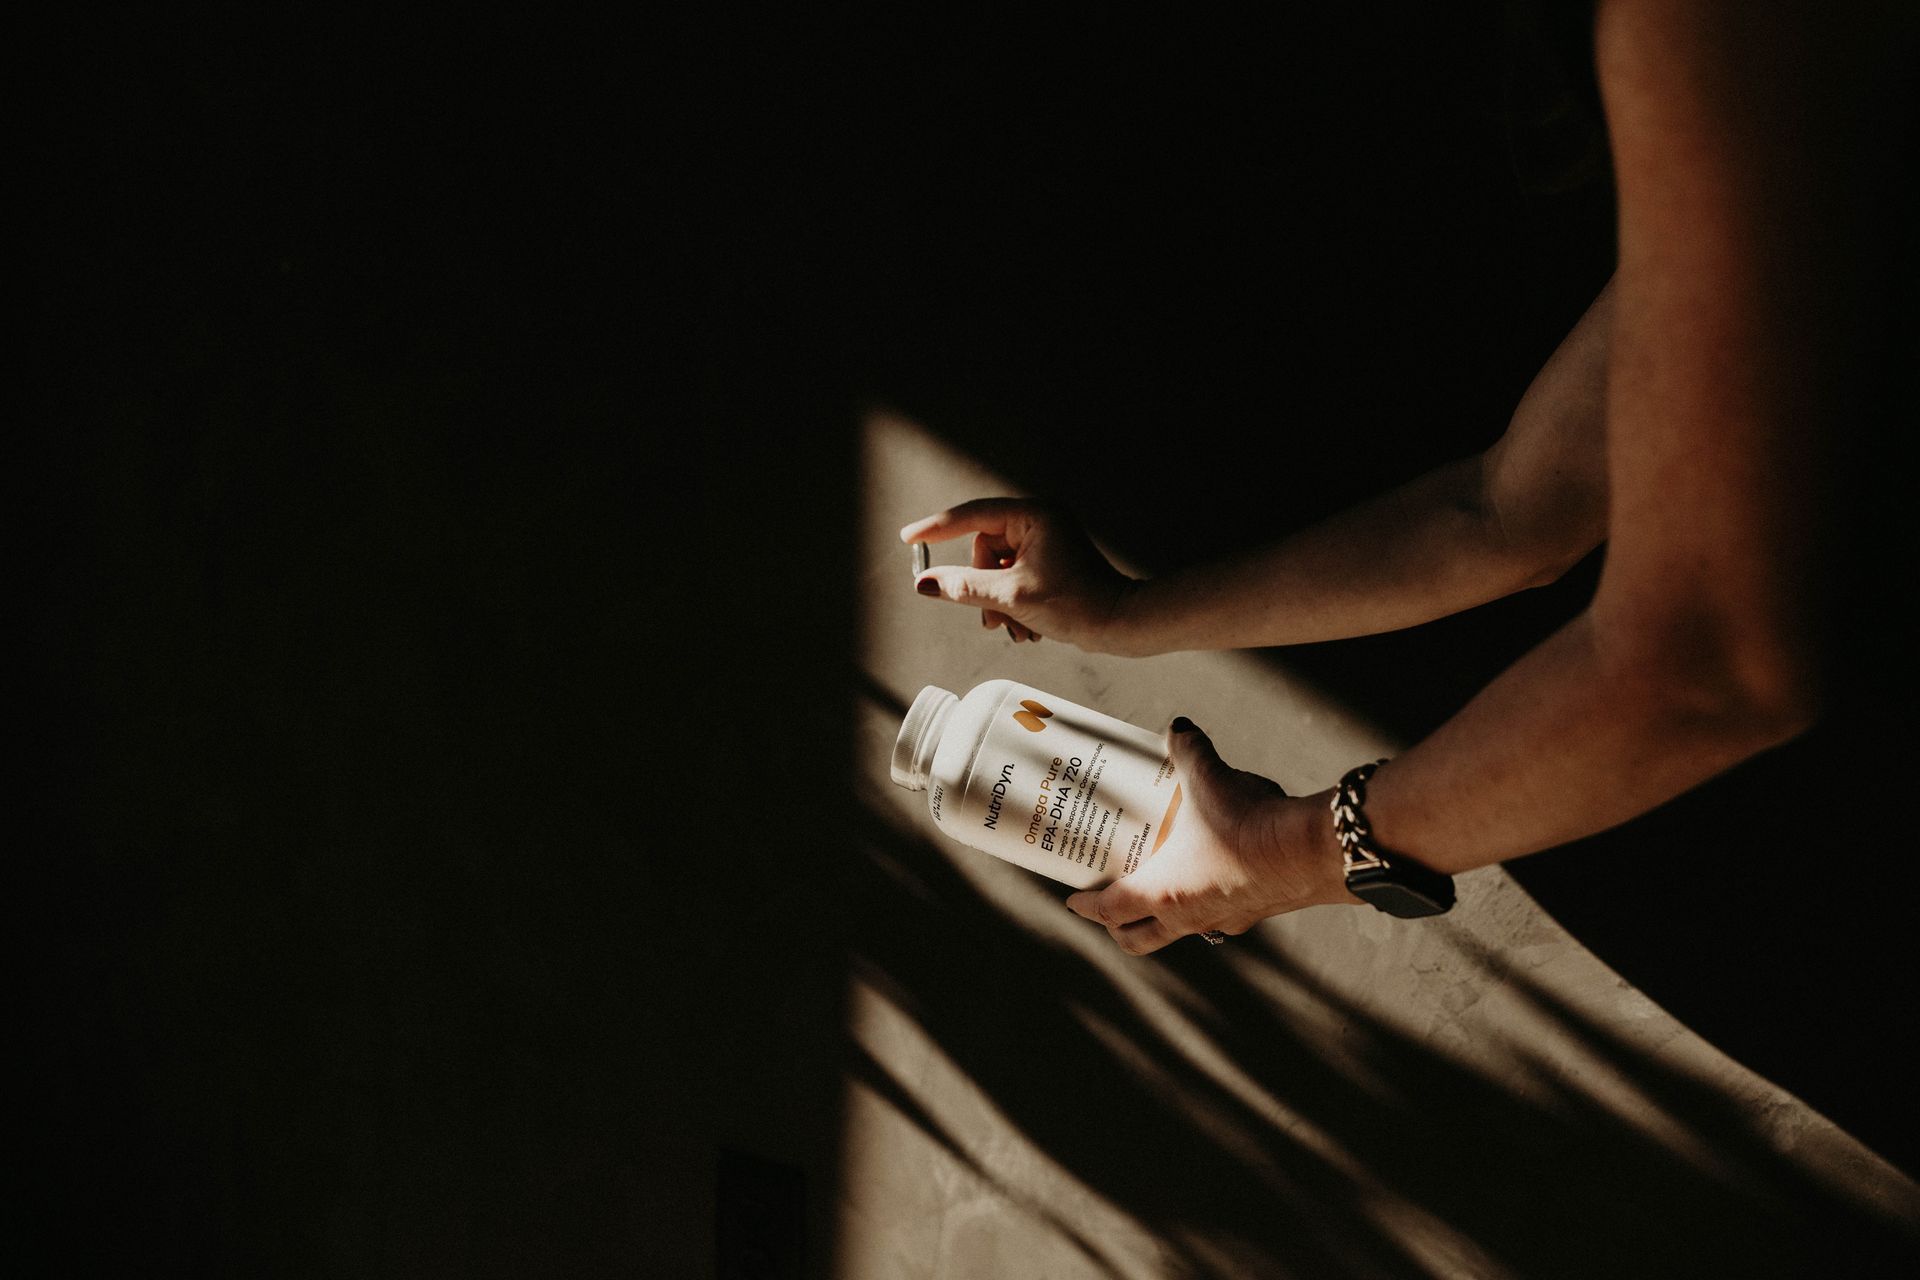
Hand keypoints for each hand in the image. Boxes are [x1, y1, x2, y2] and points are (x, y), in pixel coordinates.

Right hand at [900, 498, 1139, 650]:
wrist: (1118, 625)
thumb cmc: (1076, 604)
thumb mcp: (1011, 596)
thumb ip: (963, 587)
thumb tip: (924, 582)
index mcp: (1034, 515)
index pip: (971, 516)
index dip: (936, 529)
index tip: (908, 539)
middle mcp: (1039, 521)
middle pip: (983, 549)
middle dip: (982, 587)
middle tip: (991, 618)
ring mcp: (1044, 541)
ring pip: (995, 568)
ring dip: (996, 601)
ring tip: (1013, 627)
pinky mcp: (1047, 560)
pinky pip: (1011, 576)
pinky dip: (1010, 603)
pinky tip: (1024, 626)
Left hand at [1065, 718, 1359, 953]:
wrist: (1311, 852)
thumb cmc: (1248, 823)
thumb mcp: (1209, 776)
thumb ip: (1188, 749)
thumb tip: (1176, 728)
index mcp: (1163, 892)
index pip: (1111, 911)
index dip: (1087, 907)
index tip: (1073, 902)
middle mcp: (1189, 917)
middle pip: (1141, 941)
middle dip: (1120, 930)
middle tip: (1110, 910)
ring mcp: (1225, 921)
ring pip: (1182, 932)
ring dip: (1166, 918)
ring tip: (1162, 890)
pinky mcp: (1257, 914)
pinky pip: (1222, 918)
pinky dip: (1209, 905)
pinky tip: (1216, 877)